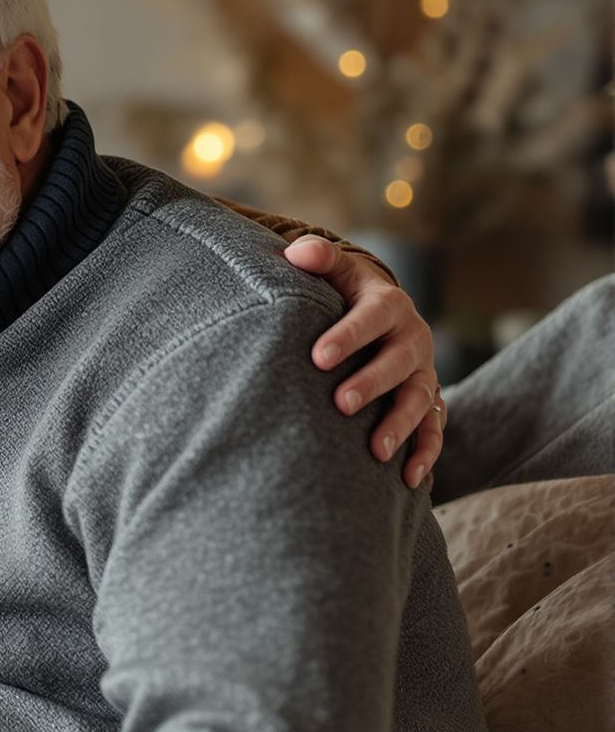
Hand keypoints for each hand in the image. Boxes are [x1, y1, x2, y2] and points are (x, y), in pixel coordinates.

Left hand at [285, 236, 445, 487]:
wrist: (381, 312)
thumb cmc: (345, 292)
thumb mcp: (337, 271)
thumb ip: (319, 258)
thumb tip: (297, 251)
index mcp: (389, 305)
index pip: (371, 318)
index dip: (347, 336)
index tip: (317, 356)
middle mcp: (413, 340)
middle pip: (398, 363)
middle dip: (372, 383)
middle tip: (341, 404)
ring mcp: (423, 373)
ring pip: (419, 401)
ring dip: (400, 426)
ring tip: (375, 450)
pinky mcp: (429, 401)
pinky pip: (434, 430)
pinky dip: (425, 453)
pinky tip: (409, 480)